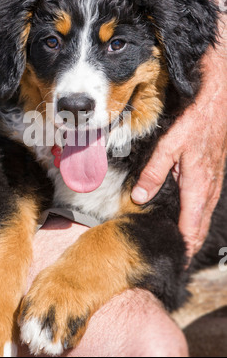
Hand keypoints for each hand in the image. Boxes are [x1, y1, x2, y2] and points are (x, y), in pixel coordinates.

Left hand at [131, 19, 226, 259]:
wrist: (218, 98)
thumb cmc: (197, 119)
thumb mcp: (170, 145)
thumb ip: (154, 172)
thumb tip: (140, 197)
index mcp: (198, 185)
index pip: (192, 226)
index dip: (184, 245)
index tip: (176, 259)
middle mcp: (209, 186)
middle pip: (201, 224)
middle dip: (190, 241)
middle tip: (179, 256)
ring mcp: (213, 178)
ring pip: (204, 212)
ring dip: (194, 228)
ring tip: (183, 241)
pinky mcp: (212, 170)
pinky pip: (206, 199)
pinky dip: (198, 213)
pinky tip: (190, 212)